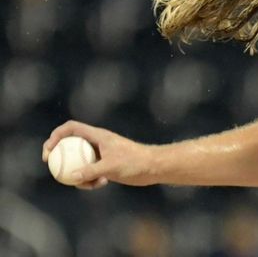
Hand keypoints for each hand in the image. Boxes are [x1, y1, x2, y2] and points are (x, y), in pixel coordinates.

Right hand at [42, 120, 156, 189]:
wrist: (153, 167)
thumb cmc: (135, 162)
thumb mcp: (112, 167)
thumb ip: (91, 171)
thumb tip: (72, 177)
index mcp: (97, 135)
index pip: (71, 128)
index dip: (55, 136)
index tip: (49, 151)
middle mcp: (96, 142)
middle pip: (70, 144)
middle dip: (59, 156)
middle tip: (52, 168)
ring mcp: (100, 153)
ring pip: (78, 161)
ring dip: (77, 173)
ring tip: (89, 182)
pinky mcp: (104, 165)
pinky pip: (88, 171)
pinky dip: (89, 179)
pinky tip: (102, 184)